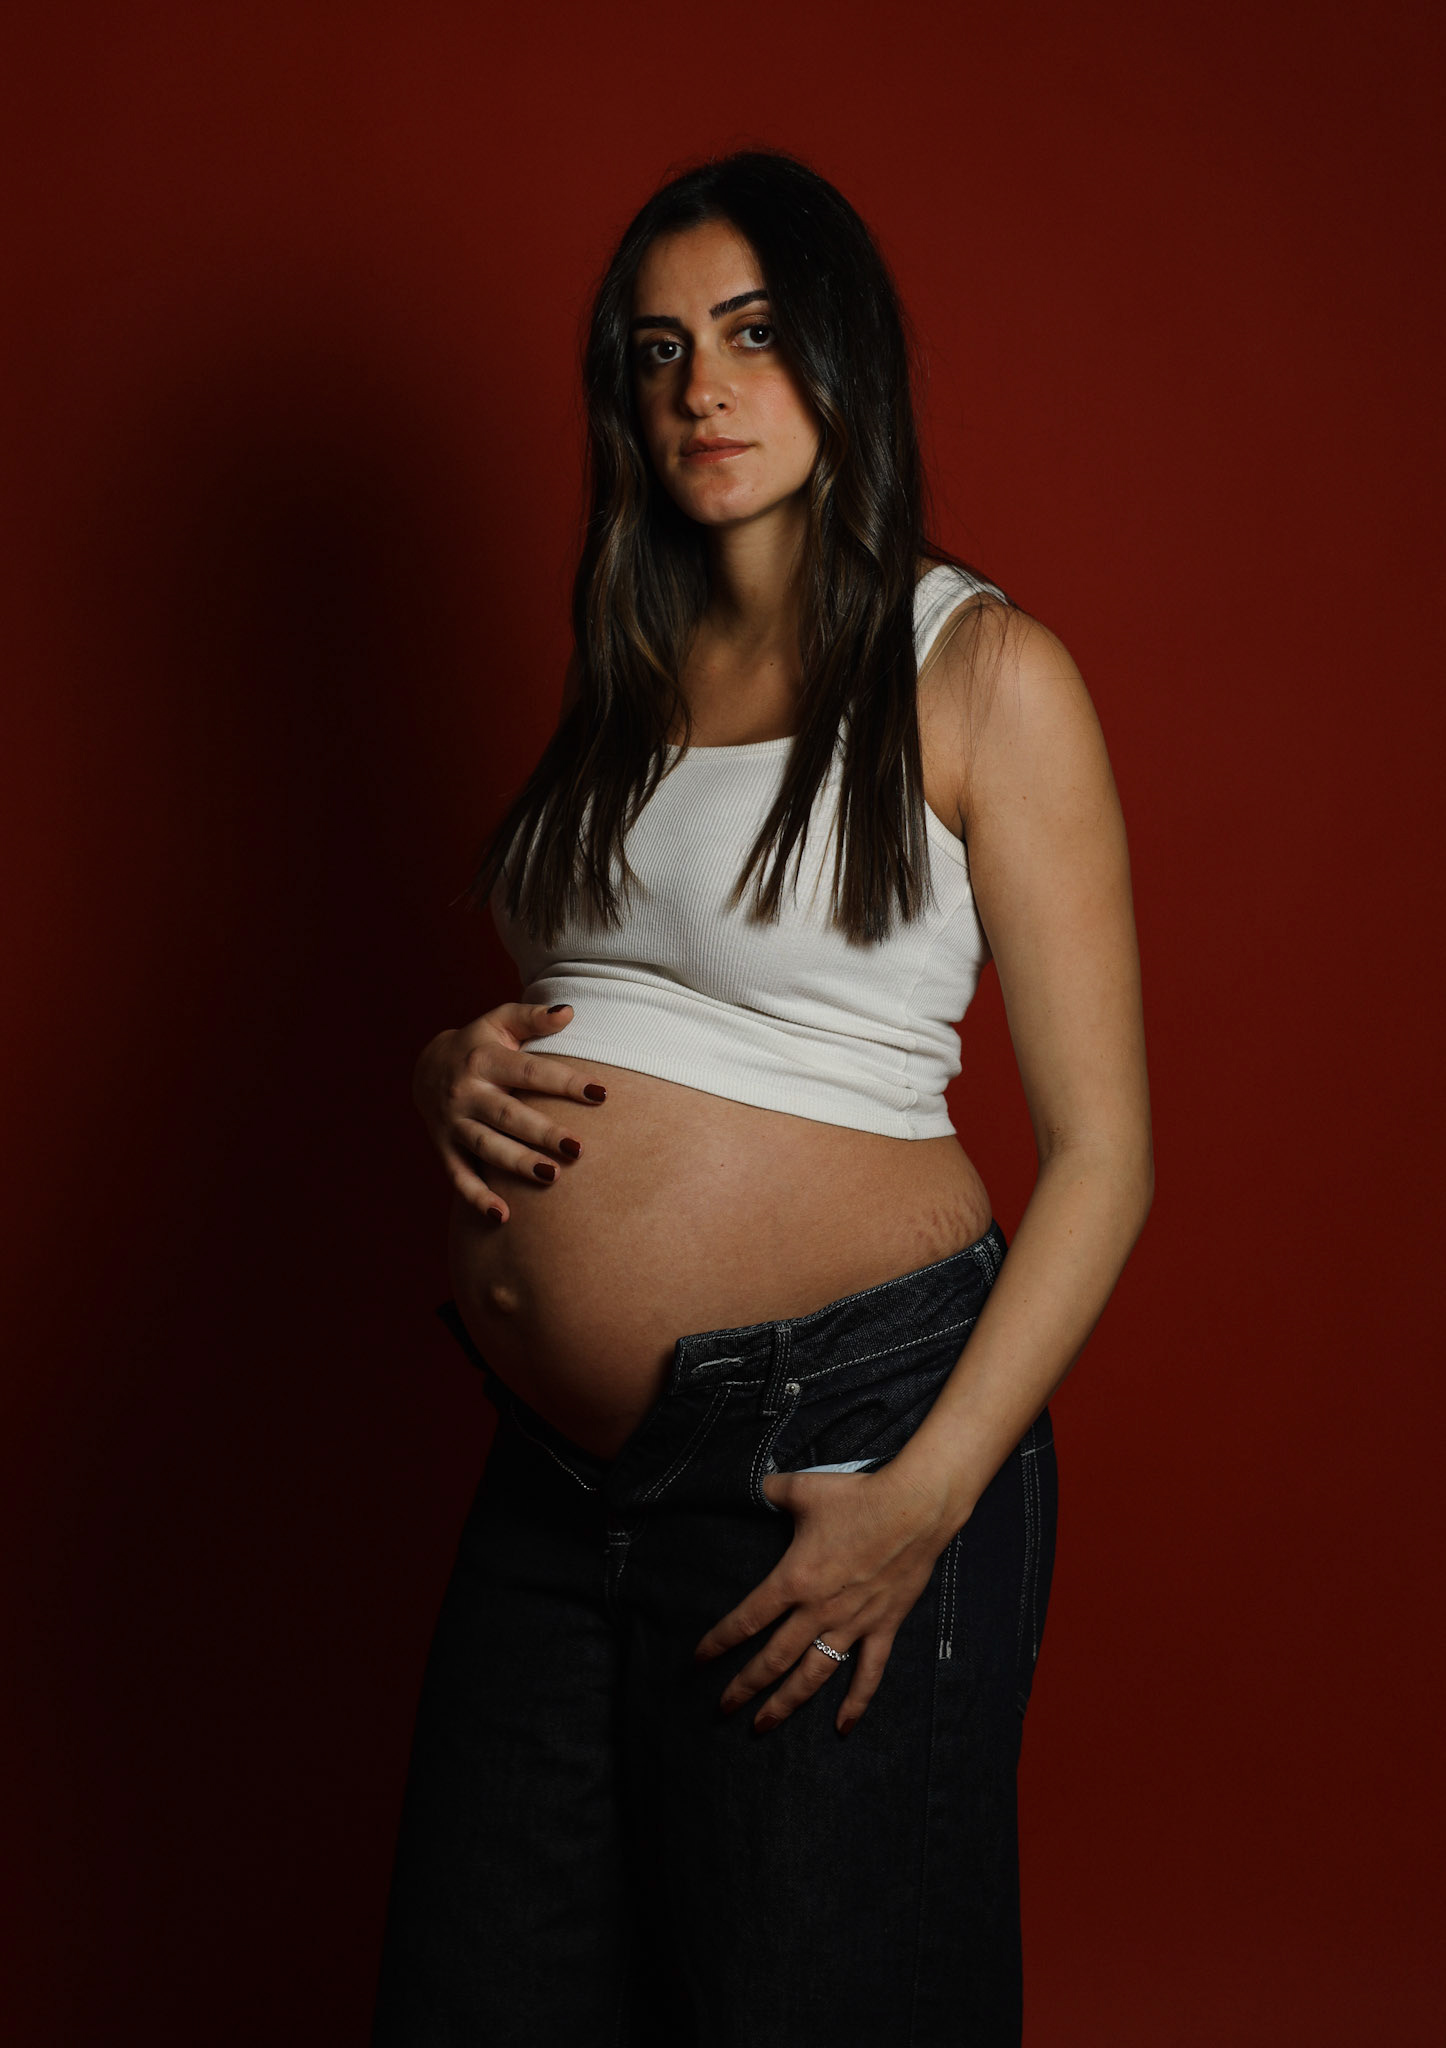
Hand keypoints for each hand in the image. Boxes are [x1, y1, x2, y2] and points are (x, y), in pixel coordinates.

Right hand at [412, 1001, 608, 1222]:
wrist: (426, 1067)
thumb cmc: (480, 1043)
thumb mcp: (500, 1022)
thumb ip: (532, 1018)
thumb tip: (568, 1011)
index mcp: (482, 1059)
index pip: (529, 1072)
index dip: (564, 1082)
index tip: (601, 1093)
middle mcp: (465, 1093)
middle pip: (508, 1115)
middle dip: (542, 1132)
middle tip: (577, 1147)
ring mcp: (452, 1123)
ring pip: (486, 1147)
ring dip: (517, 1163)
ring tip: (552, 1176)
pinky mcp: (445, 1148)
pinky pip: (460, 1176)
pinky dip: (478, 1197)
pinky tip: (503, 1216)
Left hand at [693, 1467, 959, 1735]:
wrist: (915, 1508)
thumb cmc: (858, 1497)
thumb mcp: (804, 1489)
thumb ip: (774, 1491)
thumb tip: (759, 1485)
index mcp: (794, 1580)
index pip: (747, 1619)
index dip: (720, 1641)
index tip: (700, 1659)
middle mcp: (819, 1610)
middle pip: (773, 1659)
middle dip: (745, 1687)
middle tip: (724, 1709)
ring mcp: (853, 1624)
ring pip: (812, 1676)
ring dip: (786, 1704)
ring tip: (763, 1725)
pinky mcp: (883, 1627)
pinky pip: (868, 1674)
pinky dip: (856, 1703)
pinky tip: (841, 1728)